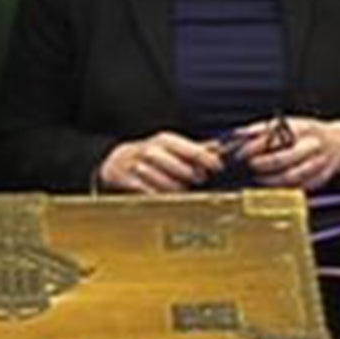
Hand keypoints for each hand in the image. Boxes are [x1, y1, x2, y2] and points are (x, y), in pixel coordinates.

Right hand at [97, 131, 225, 193]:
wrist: (119, 162)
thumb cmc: (154, 157)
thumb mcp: (174, 149)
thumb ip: (196, 150)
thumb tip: (221, 148)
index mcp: (164, 141)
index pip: (187, 147)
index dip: (204, 157)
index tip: (217, 166)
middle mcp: (148, 149)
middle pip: (170, 160)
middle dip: (186, 171)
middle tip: (199, 179)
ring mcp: (135, 164)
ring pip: (156, 176)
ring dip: (172, 185)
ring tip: (182, 190)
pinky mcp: (124, 179)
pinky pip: (142, 189)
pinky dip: (155, 194)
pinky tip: (164, 197)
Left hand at [233, 116, 339, 190]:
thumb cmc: (309, 133)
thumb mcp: (290, 123)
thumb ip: (264, 129)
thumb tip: (239, 135)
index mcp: (303, 128)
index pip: (276, 137)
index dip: (255, 147)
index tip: (241, 152)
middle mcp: (312, 146)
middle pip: (285, 159)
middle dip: (263, 165)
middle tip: (250, 167)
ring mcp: (318, 164)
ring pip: (292, 177)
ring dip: (271, 180)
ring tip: (258, 179)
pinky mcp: (319, 180)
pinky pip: (299, 188)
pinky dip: (283, 189)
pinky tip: (271, 188)